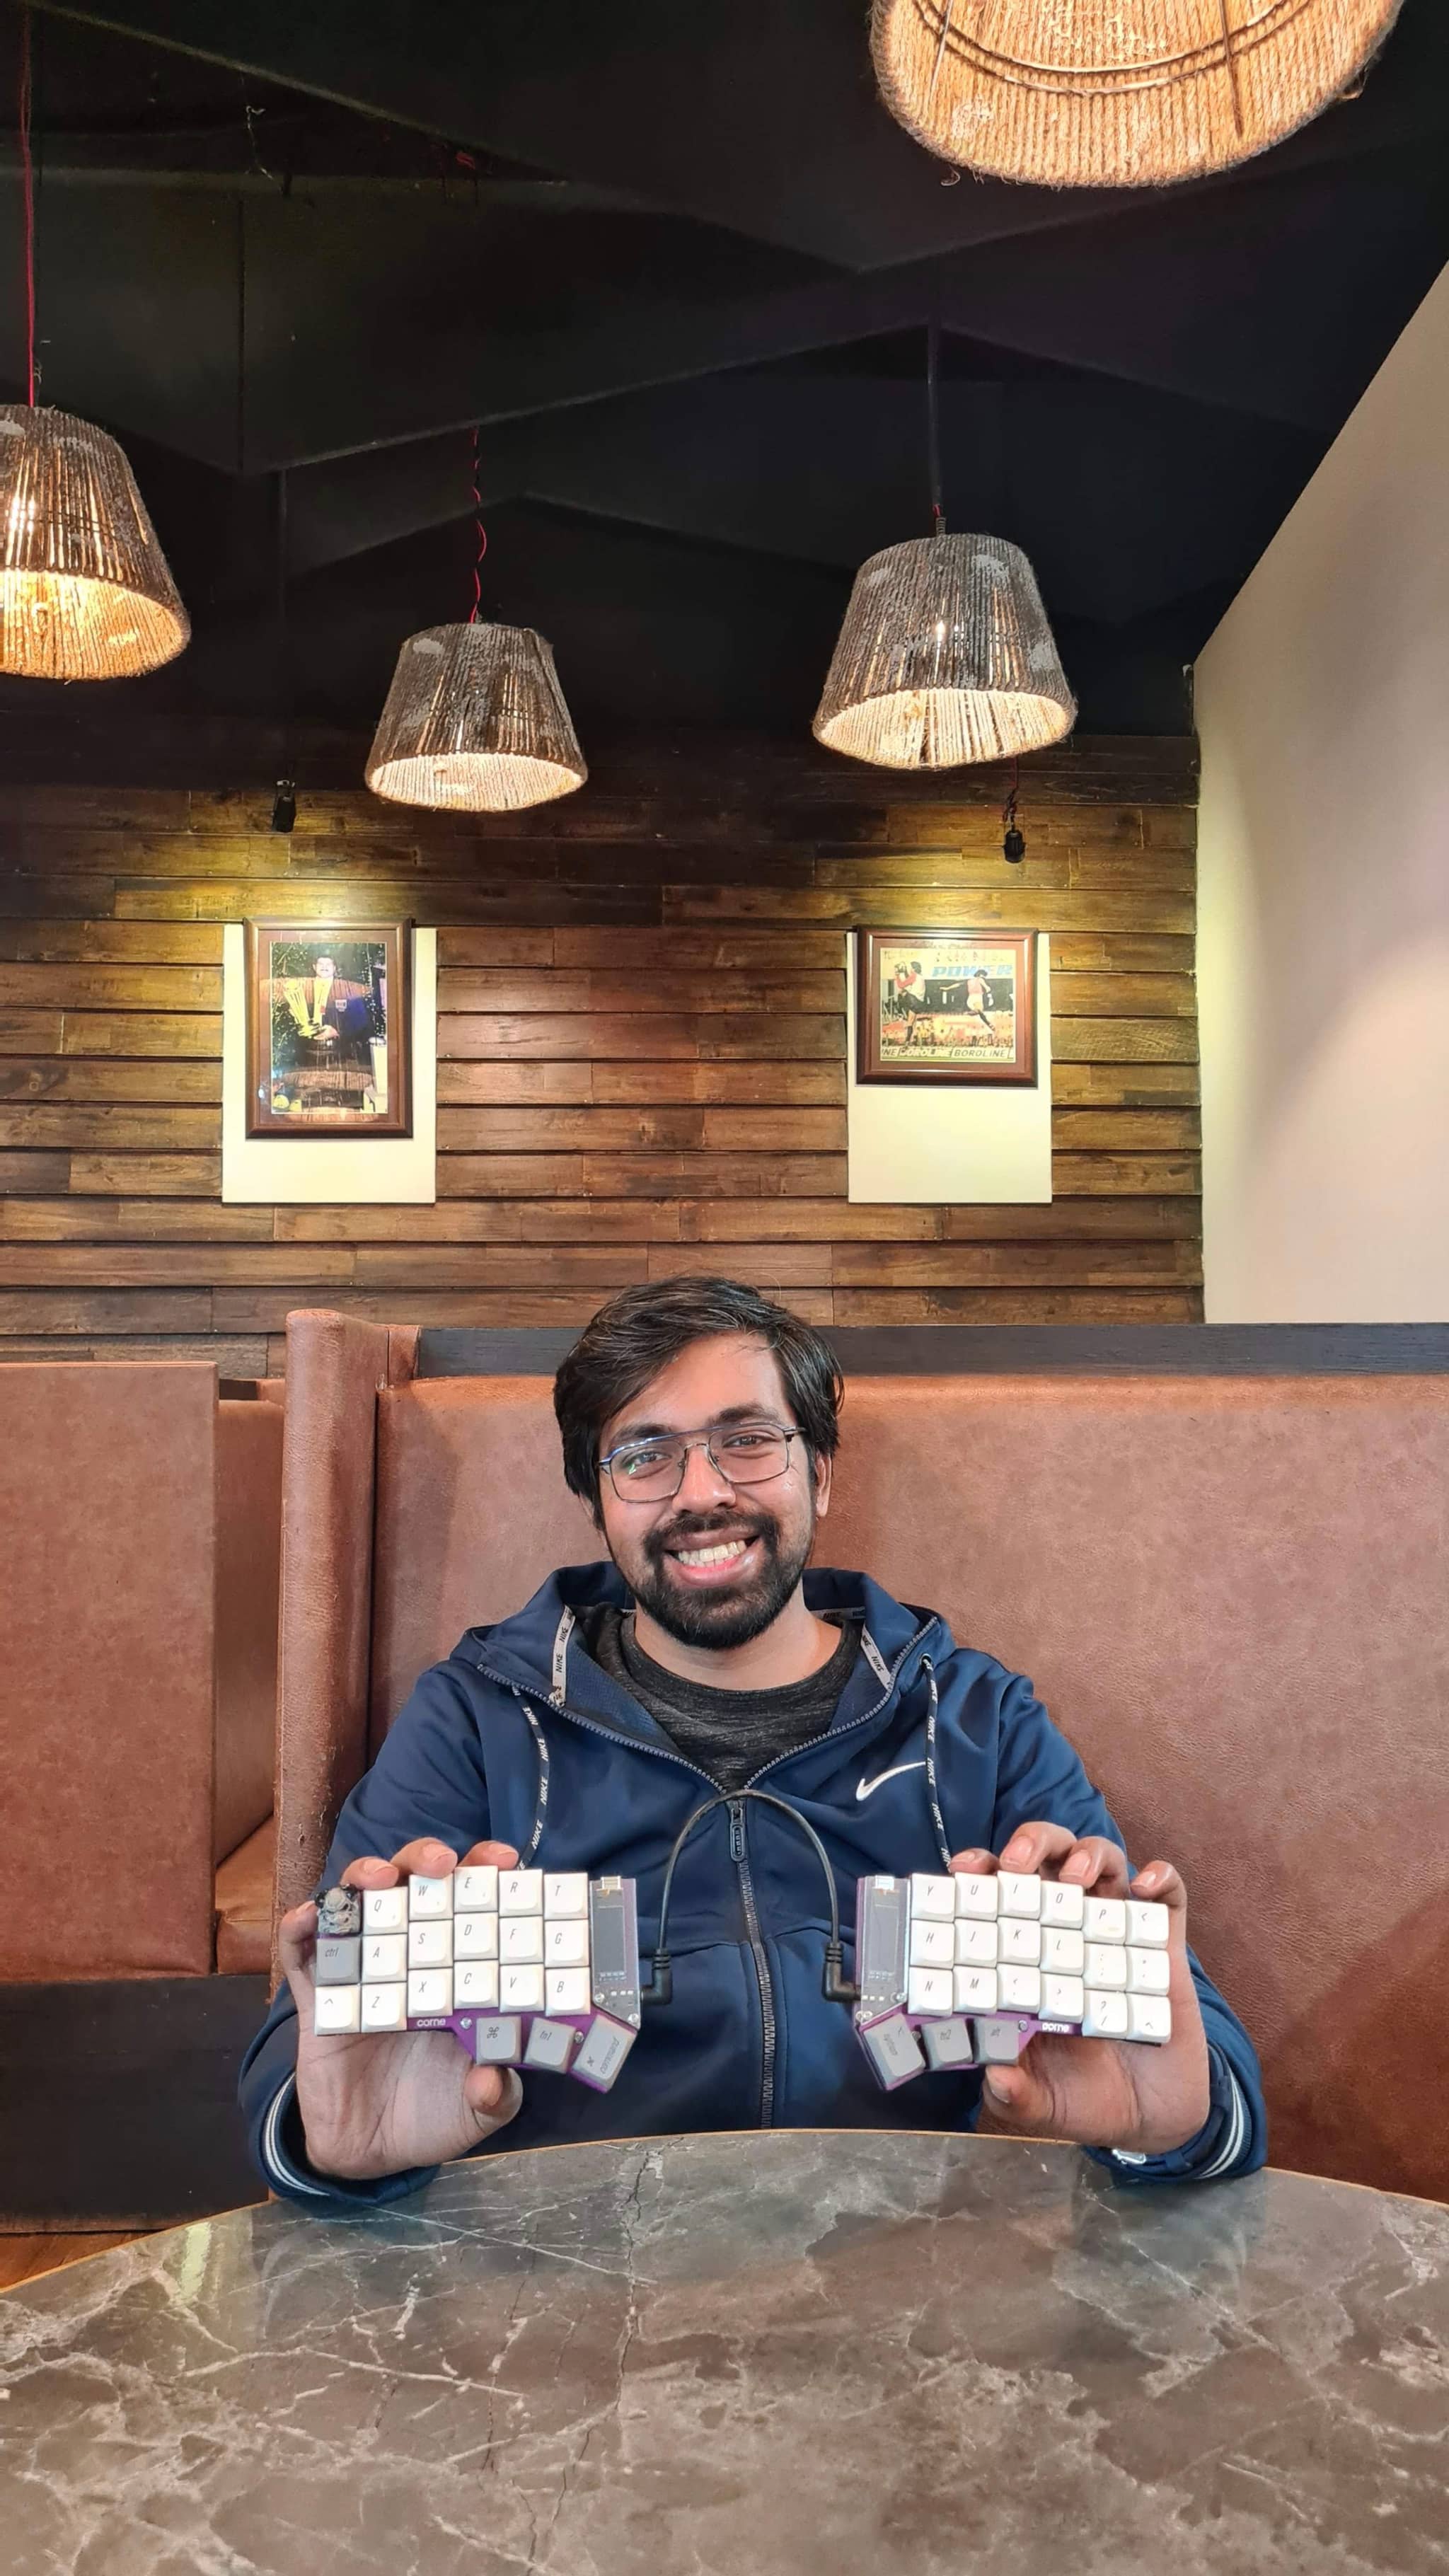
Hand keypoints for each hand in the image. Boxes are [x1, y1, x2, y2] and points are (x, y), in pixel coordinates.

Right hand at [280, 1837, 524, 2181]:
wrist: (370, 2154)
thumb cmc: (434, 2114)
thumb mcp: (478, 2112)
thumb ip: (495, 2096)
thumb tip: (492, 2079)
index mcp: (457, 1971)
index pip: (473, 1906)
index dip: (487, 1876)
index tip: (505, 1861)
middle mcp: (411, 1958)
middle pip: (416, 1885)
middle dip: (428, 1859)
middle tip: (444, 1862)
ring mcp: (362, 1972)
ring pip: (359, 1901)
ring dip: (366, 1876)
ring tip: (380, 1877)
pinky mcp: (318, 1998)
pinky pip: (303, 1953)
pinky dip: (302, 1926)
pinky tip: (310, 1916)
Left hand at [953, 1823, 1210, 2158]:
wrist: (1149, 2120)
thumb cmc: (1081, 2098)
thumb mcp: (1040, 2103)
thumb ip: (1016, 2095)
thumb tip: (997, 2080)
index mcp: (1026, 1956)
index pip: (997, 1896)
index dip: (979, 1872)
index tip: (962, 1869)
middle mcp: (1068, 1931)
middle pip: (1049, 1859)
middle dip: (1032, 1843)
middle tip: (1017, 1864)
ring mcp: (1117, 1935)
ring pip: (1104, 1863)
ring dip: (1089, 1855)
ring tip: (1077, 1876)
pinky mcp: (1164, 1948)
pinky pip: (1168, 1897)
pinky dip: (1160, 1879)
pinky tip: (1145, 1886)